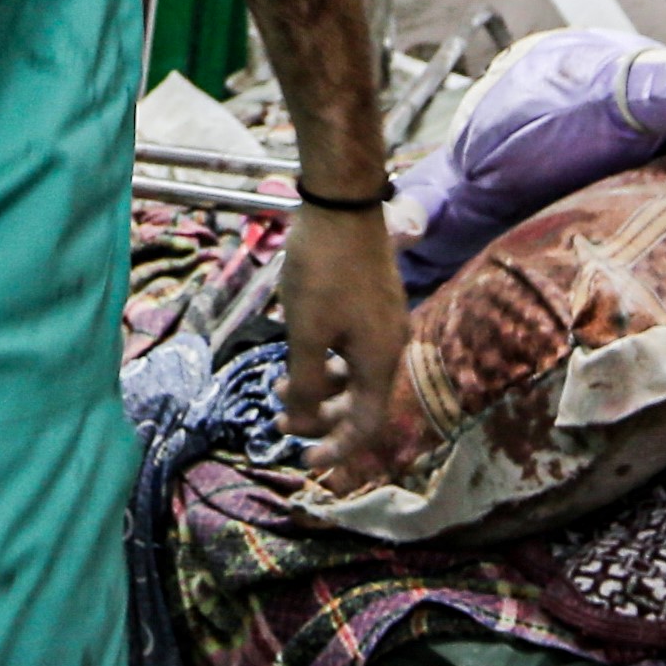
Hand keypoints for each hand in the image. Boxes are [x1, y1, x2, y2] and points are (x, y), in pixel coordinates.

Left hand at [283, 204, 414, 477]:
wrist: (342, 205)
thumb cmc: (322, 270)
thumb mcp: (305, 333)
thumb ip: (304, 384)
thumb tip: (299, 422)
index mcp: (379, 359)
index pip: (367, 424)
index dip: (338, 448)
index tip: (305, 461)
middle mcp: (389, 345)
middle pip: (360, 402)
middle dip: (319, 418)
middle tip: (279, 423)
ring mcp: (383, 322)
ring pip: (352, 374)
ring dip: (317, 387)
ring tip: (277, 384)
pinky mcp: (372, 303)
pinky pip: (351, 348)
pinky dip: (325, 360)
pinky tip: (296, 350)